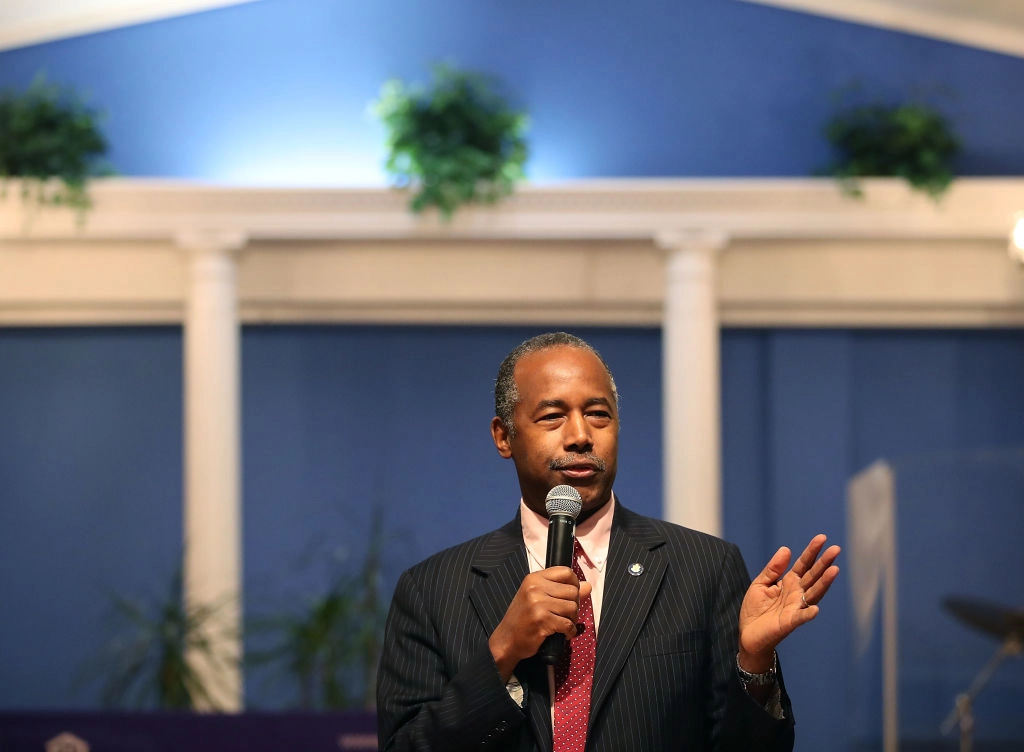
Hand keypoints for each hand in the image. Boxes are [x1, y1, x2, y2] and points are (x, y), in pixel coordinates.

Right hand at [489, 568, 591, 680]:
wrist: (507, 640)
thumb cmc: (523, 619)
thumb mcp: (538, 598)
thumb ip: (562, 590)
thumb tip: (588, 586)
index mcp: (534, 579)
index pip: (566, 572)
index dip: (574, 584)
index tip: (571, 595)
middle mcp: (535, 588)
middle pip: (573, 591)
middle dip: (574, 605)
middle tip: (565, 615)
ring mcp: (538, 604)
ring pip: (573, 607)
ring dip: (572, 620)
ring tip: (562, 624)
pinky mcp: (542, 621)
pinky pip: (568, 624)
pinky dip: (569, 632)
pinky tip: (562, 634)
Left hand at [737, 534, 840, 671]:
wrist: (748, 634)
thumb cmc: (756, 609)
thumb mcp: (761, 583)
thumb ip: (773, 568)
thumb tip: (786, 549)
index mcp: (789, 582)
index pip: (804, 564)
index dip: (812, 552)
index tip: (822, 538)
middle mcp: (796, 593)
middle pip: (813, 575)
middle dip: (824, 562)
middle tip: (836, 549)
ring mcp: (795, 607)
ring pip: (813, 593)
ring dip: (824, 582)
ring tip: (834, 569)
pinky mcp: (789, 622)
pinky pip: (801, 617)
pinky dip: (808, 613)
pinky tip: (816, 608)